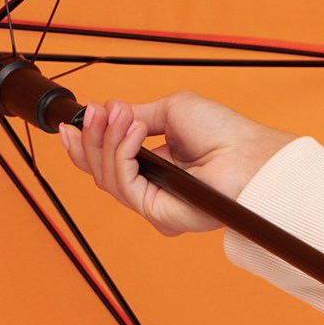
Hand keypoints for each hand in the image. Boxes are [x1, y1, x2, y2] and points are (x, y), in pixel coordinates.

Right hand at [59, 91, 295, 235]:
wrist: (251, 156)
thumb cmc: (226, 134)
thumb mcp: (172, 111)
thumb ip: (136, 115)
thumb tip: (107, 111)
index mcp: (156, 169)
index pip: (108, 162)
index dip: (86, 142)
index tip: (72, 121)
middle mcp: (151, 190)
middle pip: (98, 170)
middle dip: (91, 137)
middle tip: (94, 112)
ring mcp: (153, 204)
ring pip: (106, 176)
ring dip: (107, 139)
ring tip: (121, 115)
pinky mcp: (157, 213)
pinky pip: (123, 183)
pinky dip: (122, 153)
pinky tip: (135, 131)